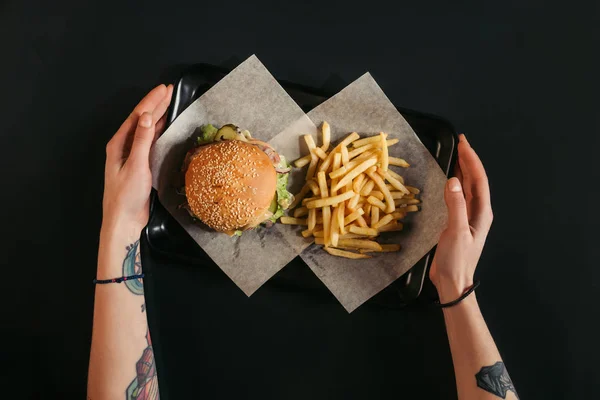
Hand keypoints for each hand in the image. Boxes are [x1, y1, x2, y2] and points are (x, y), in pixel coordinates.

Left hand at [102, 84, 172, 236]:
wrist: (124, 220)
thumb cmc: (126, 196)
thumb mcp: (136, 166)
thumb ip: (142, 140)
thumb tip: (147, 117)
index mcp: (118, 144)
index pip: (137, 116)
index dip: (151, 101)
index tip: (164, 89)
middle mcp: (123, 146)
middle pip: (141, 120)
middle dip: (155, 104)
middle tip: (169, 90)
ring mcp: (131, 155)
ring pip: (146, 129)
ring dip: (157, 115)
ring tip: (169, 102)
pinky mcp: (139, 164)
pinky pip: (149, 141)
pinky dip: (158, 130)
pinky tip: (164, 126)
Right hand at [429, 134, 493, 302]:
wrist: (453, 282)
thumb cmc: (457, 259)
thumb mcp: (455, 232)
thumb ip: (455, 206)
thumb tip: (453, 181)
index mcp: (481, 212)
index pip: (479, 179)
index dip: (471, 159)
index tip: (463, 143)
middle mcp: (478, 212)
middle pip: (475, 180)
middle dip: (468, 160)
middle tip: (459, 143)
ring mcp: (468, 217)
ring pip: (468, 188)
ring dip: (463, 170)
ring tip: (455, 155)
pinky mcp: (458, 223)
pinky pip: (459, 197)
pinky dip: (455, 184)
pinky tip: (449, 180)